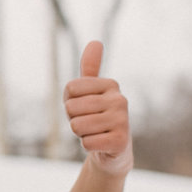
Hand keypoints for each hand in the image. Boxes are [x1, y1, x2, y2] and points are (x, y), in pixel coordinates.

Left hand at [64, 41, 132, 176]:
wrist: (114, 149)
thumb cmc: (97, 116)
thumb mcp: (91, 91)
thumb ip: (90, 67)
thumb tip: (95, 41)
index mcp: (111, 84)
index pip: (70, 89)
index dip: (69, 102)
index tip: (84, 108)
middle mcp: (120, 99)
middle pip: (71, 108)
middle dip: (73, 119)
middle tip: (89, 123)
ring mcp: (123, 120)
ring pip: (77, 126)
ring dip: (81, 133)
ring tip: (95, 132)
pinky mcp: (121, 141)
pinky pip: (86, 142)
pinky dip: (88, 146)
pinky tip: (100, 144)